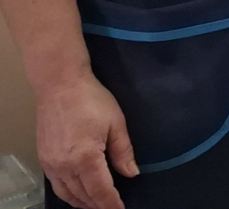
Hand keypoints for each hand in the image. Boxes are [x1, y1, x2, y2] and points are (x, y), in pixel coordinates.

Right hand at [36, 73, 136, 208]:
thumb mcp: (116, 123)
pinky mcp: (43, 158)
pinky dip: (68, 193)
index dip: (111, 203)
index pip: (100, 190)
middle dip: (99, 205)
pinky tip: (78, 193)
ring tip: (97, 205)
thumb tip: (131, 174)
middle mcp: (64, 165)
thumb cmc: (92, 100)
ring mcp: (51, 163)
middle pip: (83, 195)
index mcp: (86, 157)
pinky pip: (56, 184)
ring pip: (67, 193)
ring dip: (82, 202)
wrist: (60, 86)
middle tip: (112, 208)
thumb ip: (123, 152)